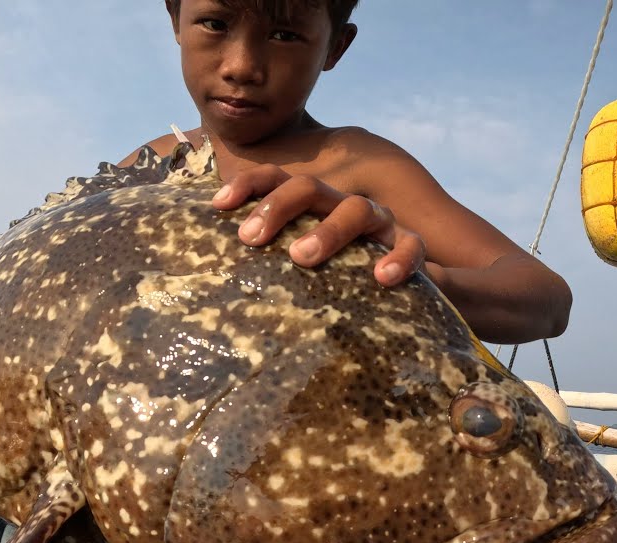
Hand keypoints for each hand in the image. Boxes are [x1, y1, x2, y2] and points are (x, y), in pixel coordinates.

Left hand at [212, 164, 426, 286]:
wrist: (395, 288)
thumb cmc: (331, 277)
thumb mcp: (290, 265)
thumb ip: (261, 261)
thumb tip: (207, 271)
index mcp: (310, 205)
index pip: (275, 179)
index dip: (248, 185)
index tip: (219, 206)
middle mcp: (340, 205)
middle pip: (310, 188)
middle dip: (278, 207)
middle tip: (251, 238)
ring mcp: (377, 222)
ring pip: (357, 209)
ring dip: (328, 230)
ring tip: (300, 257)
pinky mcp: (406, 246)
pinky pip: (410, 245)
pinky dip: (398, 257)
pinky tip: (381, 277)